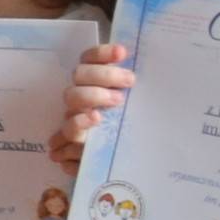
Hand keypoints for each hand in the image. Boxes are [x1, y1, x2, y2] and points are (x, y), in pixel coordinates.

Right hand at [48, 42, 134, 173]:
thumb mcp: (141, 108)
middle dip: (103, 74)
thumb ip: (139, 90)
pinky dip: (79, 125)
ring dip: (92, 96)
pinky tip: (93, 125)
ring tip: (117, 103)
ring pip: (71, 100)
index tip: (123, 52)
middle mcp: (82, 100)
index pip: (90, 60)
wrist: (131, 166)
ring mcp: (74, 121)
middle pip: (79, 75)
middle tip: (130, 81)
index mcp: (96, 84)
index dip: (102, 53)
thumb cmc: (136, 132)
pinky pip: (64, 134)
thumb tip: (155, 69)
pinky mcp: (70, 147)